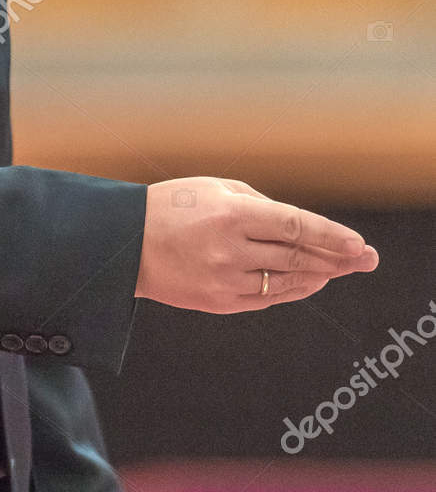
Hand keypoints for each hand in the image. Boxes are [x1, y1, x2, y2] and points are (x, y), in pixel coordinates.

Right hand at [135, 177, 378, 312]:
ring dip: (319, 276)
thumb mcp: (215, 189)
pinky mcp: (216, 302)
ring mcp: (223, 280)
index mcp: (231, 215)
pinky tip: (310, 282)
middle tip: (367, 259)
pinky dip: (292, 291)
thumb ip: (260, 204)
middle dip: (338, 259)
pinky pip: (265, 299)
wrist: (123, 244)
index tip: (359, 243)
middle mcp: (230, 250)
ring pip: (286, 281)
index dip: (332, 236)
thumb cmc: (173, 207)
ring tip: (341, 270)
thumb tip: (302, 226)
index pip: (296, 226)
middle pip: (298, 257)